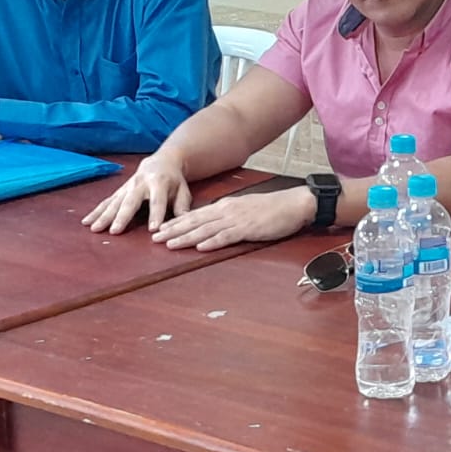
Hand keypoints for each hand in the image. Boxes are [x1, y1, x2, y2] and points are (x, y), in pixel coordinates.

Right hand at [83, 153, 191, 234]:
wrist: (161, 162)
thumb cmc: (174, 181)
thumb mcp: (184, 191)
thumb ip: (182, 207)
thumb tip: (185, 224)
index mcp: (159, 183)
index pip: (158, 201)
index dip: (156, 215)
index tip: (153, 229)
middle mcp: (140, 184)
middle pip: (130, 202)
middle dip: (122, 217)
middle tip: (115, 231)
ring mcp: (127, 187)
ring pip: (114, 202)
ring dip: (103, 216)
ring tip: (95, 229)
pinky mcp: (119, 191)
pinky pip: (106, 201)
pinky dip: (96, 211)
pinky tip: (87, 222)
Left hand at [150, 188, 313, 251]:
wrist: (294, 204)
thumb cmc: (273, 209)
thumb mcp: (246, 210)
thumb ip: (230, 217)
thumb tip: (215, 226)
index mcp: (226, 206)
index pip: (196, 215)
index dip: (177, 223)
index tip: (162, 229)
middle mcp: (227, 211)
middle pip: (195, 221)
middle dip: (173, 230)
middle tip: (155, 238)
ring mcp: (237, 220)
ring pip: (205, 229)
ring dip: (186, 237)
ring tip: (169, 244)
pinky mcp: (248, 229)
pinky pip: (227, 236)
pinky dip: (212, 242)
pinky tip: (200, 247)